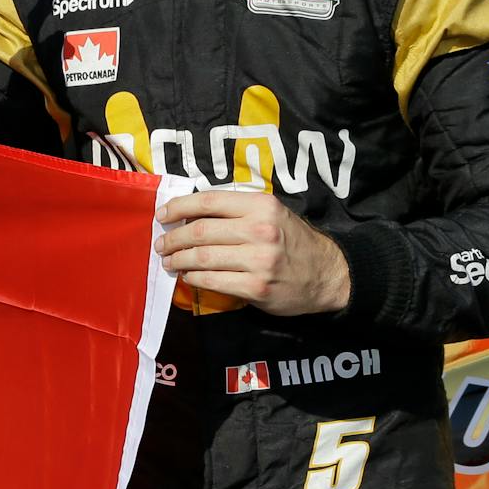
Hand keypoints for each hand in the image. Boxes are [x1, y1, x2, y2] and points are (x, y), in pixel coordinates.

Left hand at [155, 190, 351, 314]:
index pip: (208, 201)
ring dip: (179, 259)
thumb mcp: (271, 214)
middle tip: (161, 244)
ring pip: (202, 257)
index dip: (179, 207)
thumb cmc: (292, 242)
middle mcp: (260, 230)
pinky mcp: (256, 286)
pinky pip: (213, 281)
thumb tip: (190, 214)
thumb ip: (237, 211)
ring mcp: (259, 260)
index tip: (162, 214)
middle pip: (200, 231)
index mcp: (261, 206)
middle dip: (173, 238)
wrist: (327, 274)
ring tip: (169, 261)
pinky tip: (188, 276)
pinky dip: (194, 278)